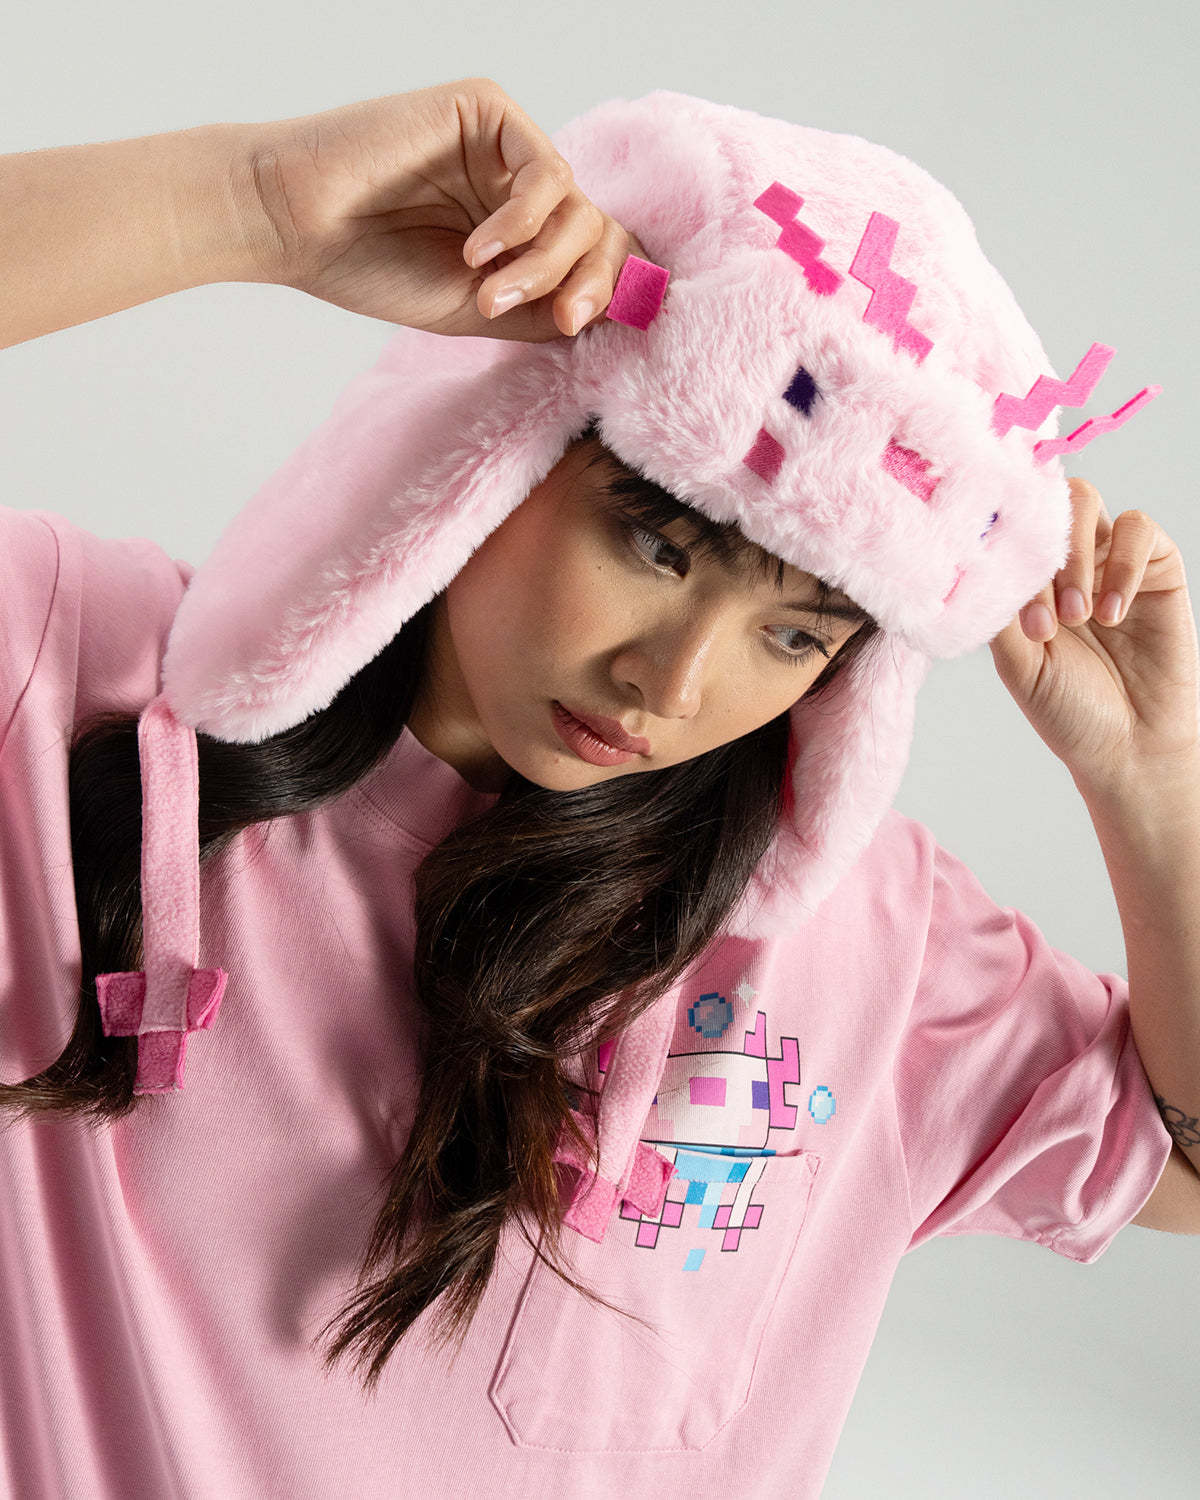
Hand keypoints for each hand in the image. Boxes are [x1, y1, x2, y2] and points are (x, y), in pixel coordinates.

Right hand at [239, 76, 648, 341]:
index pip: (593, 255)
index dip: (605, 291)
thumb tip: (617, 317)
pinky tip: (477, 252)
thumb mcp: (476, 312)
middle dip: (589, 281)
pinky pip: (547, 170)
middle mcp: (518, 186)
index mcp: (520, 233)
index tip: (574, 327)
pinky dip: (523, 221)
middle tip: (560, 318)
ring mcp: (505, 148)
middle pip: (597, 229)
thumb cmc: (372, 269)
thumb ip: (542, 310)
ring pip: (577, 205)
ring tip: (487, 293)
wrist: (300, 228)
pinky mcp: (487, 112)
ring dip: (543, 263)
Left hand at [987, 477, 1199, 795]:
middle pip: (1045, 504)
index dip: (1000, 546)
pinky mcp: (1156, 567)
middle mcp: (1065, 563)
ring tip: (1078, 619)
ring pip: (1086, 502)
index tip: (1000, 584)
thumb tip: (976, 563)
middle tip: (1046, 621)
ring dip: (1075, 559)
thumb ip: (999, 613)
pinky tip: (1112, 614)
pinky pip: (1139, 529)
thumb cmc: (1068, 709)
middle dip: (1040, 555)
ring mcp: (1109, 560)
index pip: (1005, 529)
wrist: (1130, 746)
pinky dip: (1122, 566)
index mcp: (1025, 583)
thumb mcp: (1019, 665)